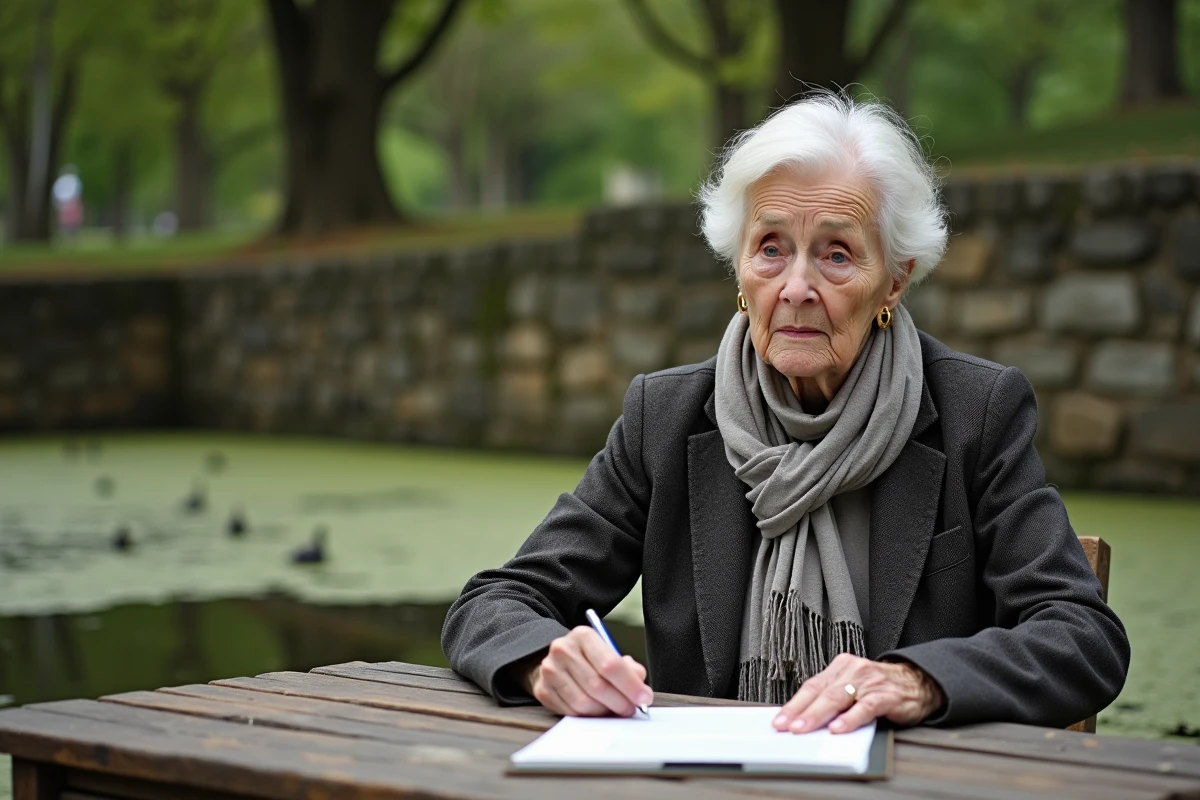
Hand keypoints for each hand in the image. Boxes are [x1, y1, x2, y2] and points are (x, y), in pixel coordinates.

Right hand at [517, 626, 652, 716]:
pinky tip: (596, 711)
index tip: (644, 698)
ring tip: (614, 710)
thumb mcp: (609, 653)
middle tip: (631, 709)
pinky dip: (588, 716)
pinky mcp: (543, 691)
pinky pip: (570, 712)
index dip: (630, 685)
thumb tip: (640, 688)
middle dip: (620, 702)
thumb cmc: (589, 659)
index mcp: (583, 636)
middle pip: (597, 685)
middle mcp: (563, 650)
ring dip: (604, 712)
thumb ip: (628, 668)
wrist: (556, 661)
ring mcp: (550, 671)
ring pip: (583, 702)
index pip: (610, 664)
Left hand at [771, 653, 943, 734]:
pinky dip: (850, 719)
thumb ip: (833, 699)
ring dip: (818, 715)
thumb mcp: (854, 687)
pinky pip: (864, 707)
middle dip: (801, 711)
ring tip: (805, 728)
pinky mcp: (885, 695)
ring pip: (838, 698)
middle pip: (821, 691)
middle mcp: (853, 670)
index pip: (812, 686)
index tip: (780, 719)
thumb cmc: (881, 687)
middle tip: (787, 726)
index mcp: (841, 667)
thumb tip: (805, 719)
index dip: (794, 703)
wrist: (918, 681)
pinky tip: (839, 728)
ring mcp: (869, 681)